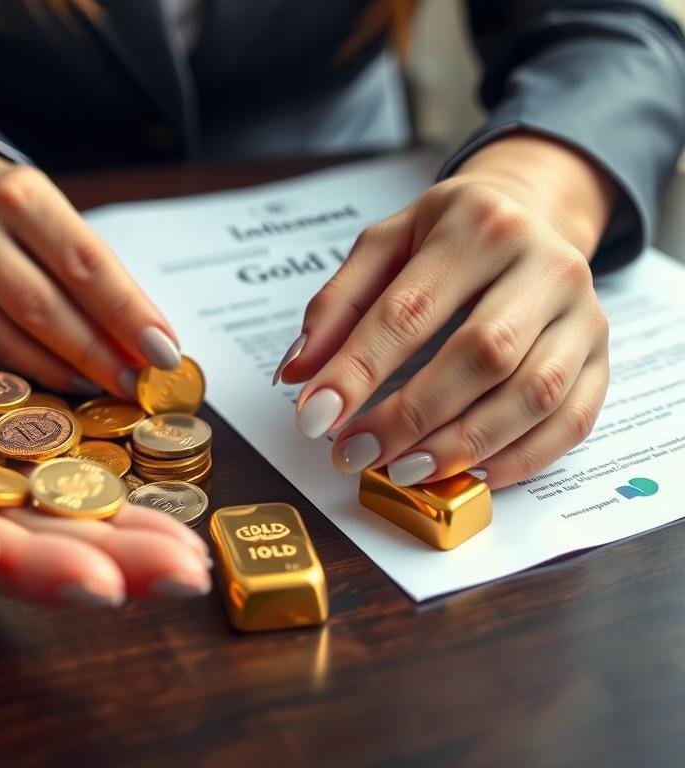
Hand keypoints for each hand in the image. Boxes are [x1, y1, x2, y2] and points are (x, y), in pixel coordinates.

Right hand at [0, 144, 181, 397]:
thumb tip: (149, 343)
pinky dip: (34, 375)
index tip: (163, 351)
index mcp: (20, 197)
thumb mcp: (56, 219)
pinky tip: (66, 382)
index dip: (127, 313)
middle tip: (140, 384)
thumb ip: (98, 276)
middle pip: (47, 308)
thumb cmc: (14, 216)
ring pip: (15, 340)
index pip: (85, 263)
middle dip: (101, 354)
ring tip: (110, 387)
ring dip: (70, 373)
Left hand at [278, 134, 615, 488]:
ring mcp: (583, 313)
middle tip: (355, 454)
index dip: (359, 369)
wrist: (532, 214)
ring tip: (404, 471)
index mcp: (479, 224)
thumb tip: (298, 373)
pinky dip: (519, 458)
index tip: (315, 416)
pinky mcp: (602, 355)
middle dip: (411, 415)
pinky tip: (469, 474)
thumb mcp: (384, 246)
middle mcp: (544, 264)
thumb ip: (337, 305)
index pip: (410, 309)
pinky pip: (572, 419)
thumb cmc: (447, 236)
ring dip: (463, 444)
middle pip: (482, 354)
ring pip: (533, 393)